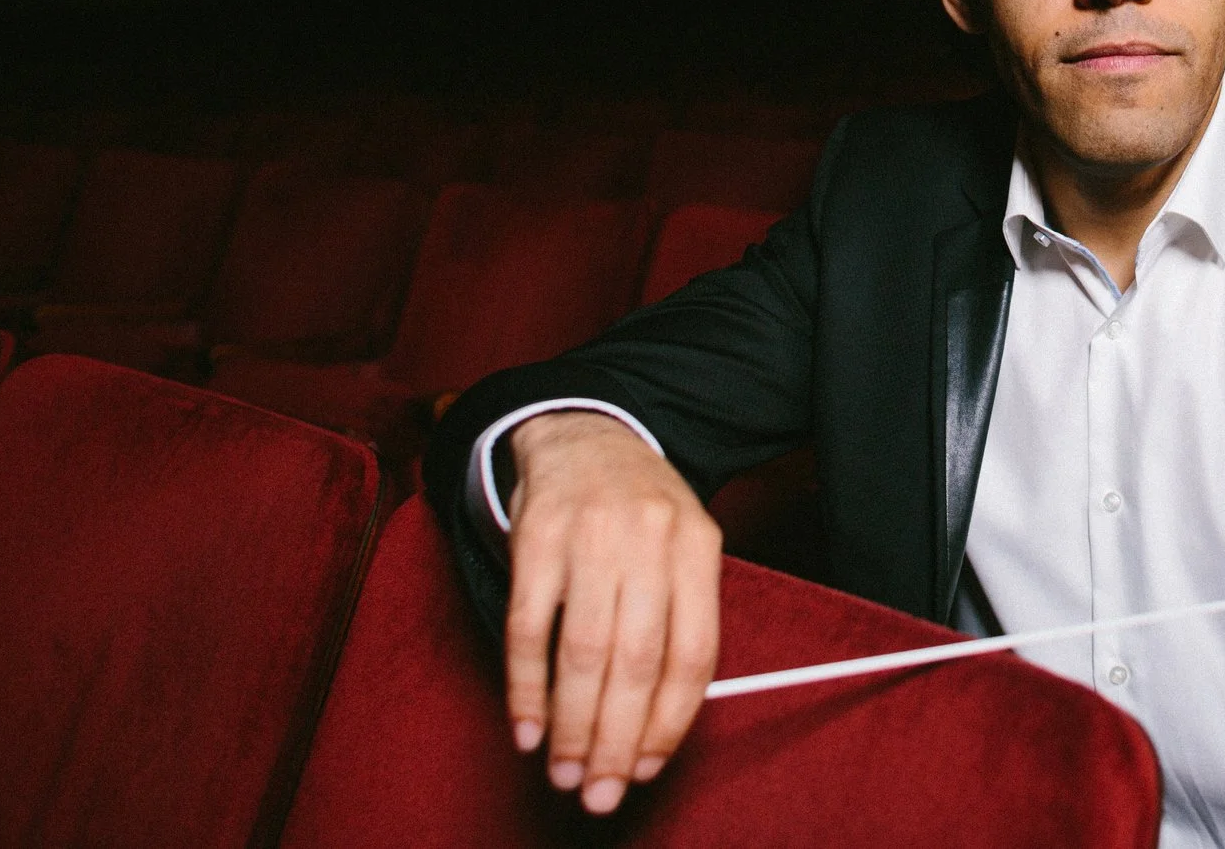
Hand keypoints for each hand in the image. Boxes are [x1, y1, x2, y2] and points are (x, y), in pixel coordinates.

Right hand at [504, 410, 722, 814]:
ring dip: (571, 725)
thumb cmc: (638, 511)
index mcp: (698, 543)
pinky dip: (526, 688)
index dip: (670, 721)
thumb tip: (664, 723)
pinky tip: (527, 727)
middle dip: (618, 740)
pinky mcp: (535, 538)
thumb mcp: (681, 546)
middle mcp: (648, 538)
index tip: (650, 768)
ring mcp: (589, 535)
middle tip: (601, 791)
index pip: (693, 652)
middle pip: (637, 661)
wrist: (583, 434)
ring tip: (564, 772)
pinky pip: (527, 629)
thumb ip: (680, 620)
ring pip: (583, 652)